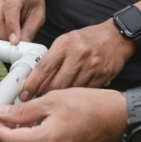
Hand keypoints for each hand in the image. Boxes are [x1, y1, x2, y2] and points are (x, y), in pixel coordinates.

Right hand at [0, 0, 45, 43]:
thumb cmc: (33, 2)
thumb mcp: (39, 15)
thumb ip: (30, 30)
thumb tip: (19, 45)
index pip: (10, 8)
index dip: (11, 27)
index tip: (15, 41)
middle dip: (3, 36)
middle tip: (14, 42)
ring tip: (9, 38)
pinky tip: (3, 34)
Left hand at [0, 88, 126, 141]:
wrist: (120, 119)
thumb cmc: (92, 105)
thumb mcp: (54, 99)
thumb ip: (25, 110)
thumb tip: (3, 113)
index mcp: (47, 141)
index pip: (8, 140)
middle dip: (6, 140)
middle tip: (9, 121)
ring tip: (28, 123)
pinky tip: (43, 130)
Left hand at [19, 20, 134, 100]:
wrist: (116, 37)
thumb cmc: (88, 39)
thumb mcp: (66, 41)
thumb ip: (53, 59)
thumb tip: (36, 80)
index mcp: (65, 44)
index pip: (43, 67)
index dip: (31, 83)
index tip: (24, 94)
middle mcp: (78, 55)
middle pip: (56, 83)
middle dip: (43, 95)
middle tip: (35, 102)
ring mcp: (92, 67)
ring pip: (71, 91)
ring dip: (60, 100)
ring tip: (52, 104)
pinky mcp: (102, 77)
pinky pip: (84, 93)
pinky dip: (76, 98)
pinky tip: (72, 100)